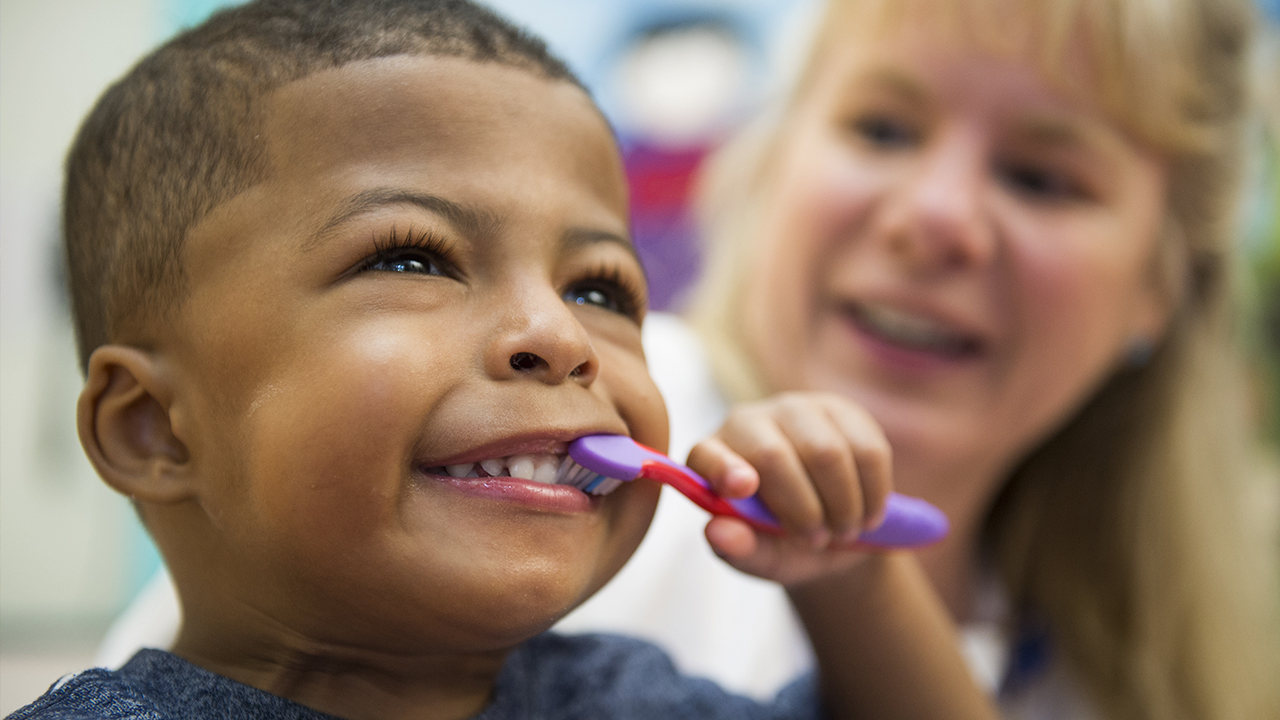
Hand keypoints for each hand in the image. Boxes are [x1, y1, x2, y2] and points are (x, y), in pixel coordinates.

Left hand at [686, 392, 891, 585]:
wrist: (830, 531)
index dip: (723, 468)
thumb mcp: (761, 557)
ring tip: (843, 530)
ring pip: (826, 452)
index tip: (743, 489)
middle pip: (774, 456)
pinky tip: (868, 513)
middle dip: (803, 509)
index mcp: (712, 458)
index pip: (707, 455)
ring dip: (843, 504)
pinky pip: (867, 449)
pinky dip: (873, 492)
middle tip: (817, 541)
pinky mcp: (840, 411)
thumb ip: (739, 549)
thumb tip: (717, 532)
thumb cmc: (781, 543)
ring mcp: (794, 410)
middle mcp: (746, 423)